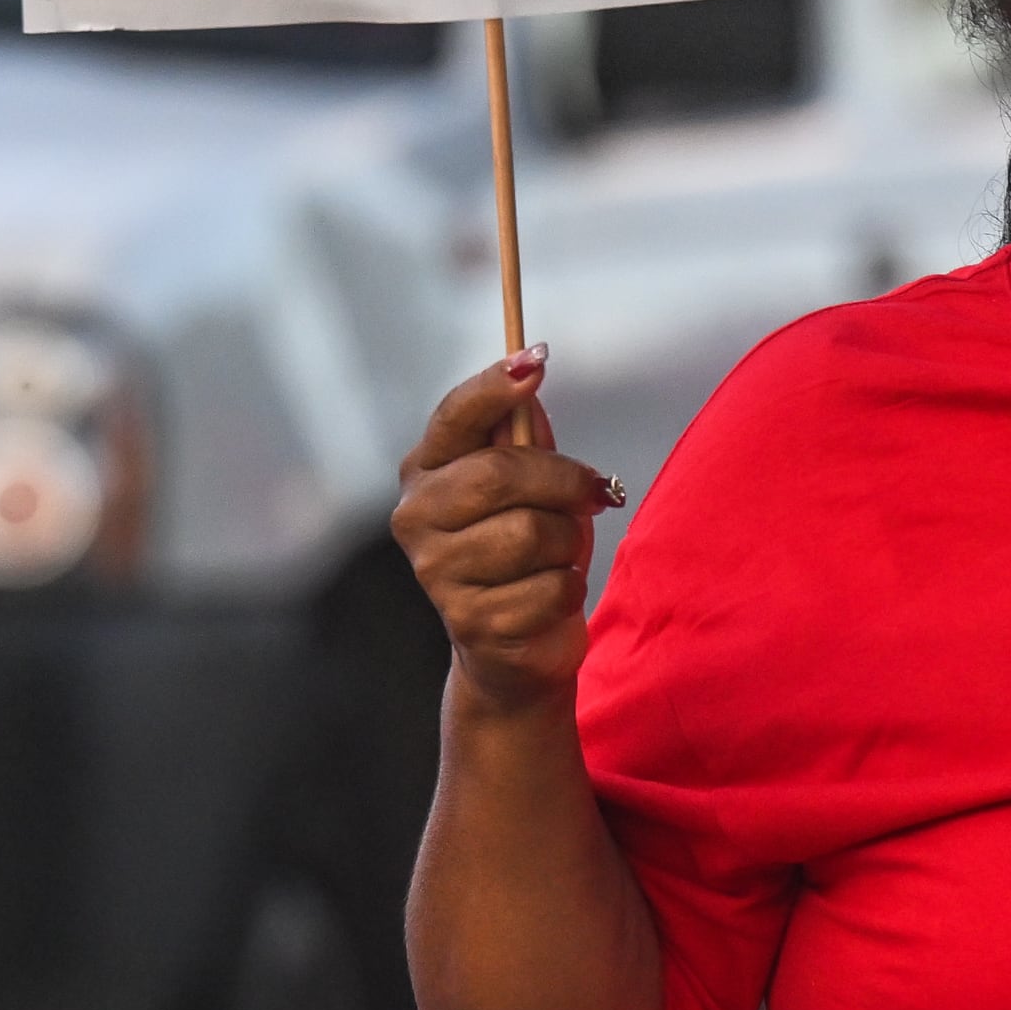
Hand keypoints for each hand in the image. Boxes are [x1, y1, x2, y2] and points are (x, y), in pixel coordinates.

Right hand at [392, 346, 622, 718]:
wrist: (512, 647)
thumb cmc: (523, 550)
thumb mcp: (530, 485)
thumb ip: (525, 437)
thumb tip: (528, 376)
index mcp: (425, 471)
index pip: (455, 416)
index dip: (494, 387)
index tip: (536, 362)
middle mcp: (415, 517)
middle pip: (500, 474)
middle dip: (564, 482)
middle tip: (595, 493)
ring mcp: (436, 573)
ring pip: (533, 532)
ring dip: (569, 542)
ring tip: (560, 555)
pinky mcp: (470, 622)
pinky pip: (550, 587)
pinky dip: (568, 589)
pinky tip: (549, 595)